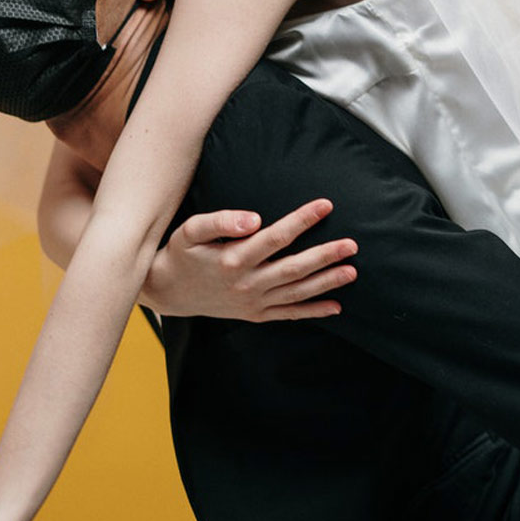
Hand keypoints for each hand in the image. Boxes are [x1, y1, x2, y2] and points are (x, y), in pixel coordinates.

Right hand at [143, 198, 356, 320]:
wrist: (168, 291)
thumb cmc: (181, 254)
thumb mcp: (190, 231)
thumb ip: (221, 220)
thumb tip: (253, 218)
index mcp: (233, 259)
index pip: (275, 237)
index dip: (302, 221)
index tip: (324, 206)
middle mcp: (247, 284)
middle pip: (293, 268)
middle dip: (325, 256)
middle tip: (351, 245)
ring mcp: (252, 302)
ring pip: (296, 293)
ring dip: (326, 282)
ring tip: (351, 271)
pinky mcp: (254, 314)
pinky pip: (288, 314)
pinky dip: (312, 311)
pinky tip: (334, 306)